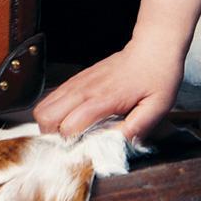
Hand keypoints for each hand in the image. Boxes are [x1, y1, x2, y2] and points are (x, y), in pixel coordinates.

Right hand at [33, 33, 187, 143]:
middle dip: (53, 136)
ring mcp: (78, 83)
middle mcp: (85, 89)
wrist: (152, 48)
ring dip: (51, 125)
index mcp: (104, 98)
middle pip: (45, 117)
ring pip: (43, 107)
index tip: (82, 152)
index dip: (71, 144)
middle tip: (71, 144)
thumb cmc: (157, 77)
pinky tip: (71, 119)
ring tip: (70, 134)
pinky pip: (51, 98)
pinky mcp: (77, 80)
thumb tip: (115, 146)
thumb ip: (137, 128)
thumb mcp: (157, 107)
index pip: (69, 126)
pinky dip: (54, 113)